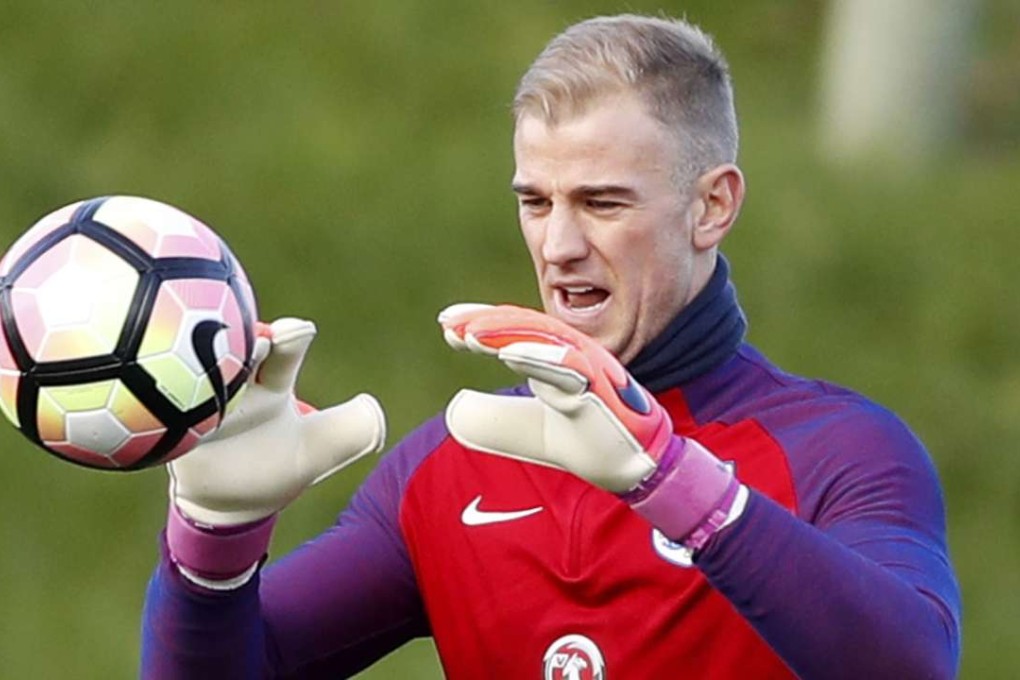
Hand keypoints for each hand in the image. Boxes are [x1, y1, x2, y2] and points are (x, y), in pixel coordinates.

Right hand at [169, 317, 386, 526]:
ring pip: (191, 382)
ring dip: (195, 374)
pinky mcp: (167, 435)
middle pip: (230, 354)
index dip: (290, 339)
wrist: (232, 503)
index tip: (297, 331)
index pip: (282, 352)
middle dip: (238, 343)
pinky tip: (139, 404)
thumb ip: (351, 429)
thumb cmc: (280, 465)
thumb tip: (372, 408)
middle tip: (250, 340)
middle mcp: (232, 386)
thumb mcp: (321, 450)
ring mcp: (197, 409)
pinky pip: (154, 419)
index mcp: (270, 382)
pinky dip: (150, 412)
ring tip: (199, 368)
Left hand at [439, 303, 742, 547]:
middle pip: (525, 327)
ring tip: (470, 334)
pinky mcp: (602, 388)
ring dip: (506, 332)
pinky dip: (539, 356)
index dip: (481, 324)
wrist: (634, 469)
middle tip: (448, 324)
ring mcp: (590, 368)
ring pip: (545, 338)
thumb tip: (455, 410)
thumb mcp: (529, 432)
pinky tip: (509, 353)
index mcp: (557, 359)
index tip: (446, 325)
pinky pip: (569, 365)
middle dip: (485, 322)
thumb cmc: (587, 443)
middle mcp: (573, 355)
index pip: (515, 332)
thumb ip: (497, 420)